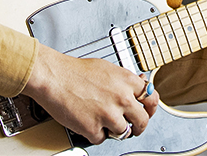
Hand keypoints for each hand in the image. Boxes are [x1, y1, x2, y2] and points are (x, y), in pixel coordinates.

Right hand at [20, 45, 158, 143]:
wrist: (53, 77)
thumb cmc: (75, 71)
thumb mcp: (108, 68)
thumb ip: (125, 81)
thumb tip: (139, 87)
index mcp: (127, 81)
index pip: (152, 98)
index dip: (150, 107)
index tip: (147, 111)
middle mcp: (122, 98)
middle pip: (142, 121)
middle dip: (138, 126)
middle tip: (133, 127)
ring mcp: (109, 115)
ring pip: (123, 132)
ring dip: (114, 129)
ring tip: (102, 120)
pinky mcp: (94, 129)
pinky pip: (102, 138)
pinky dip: (95, 133)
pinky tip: (88, 121)